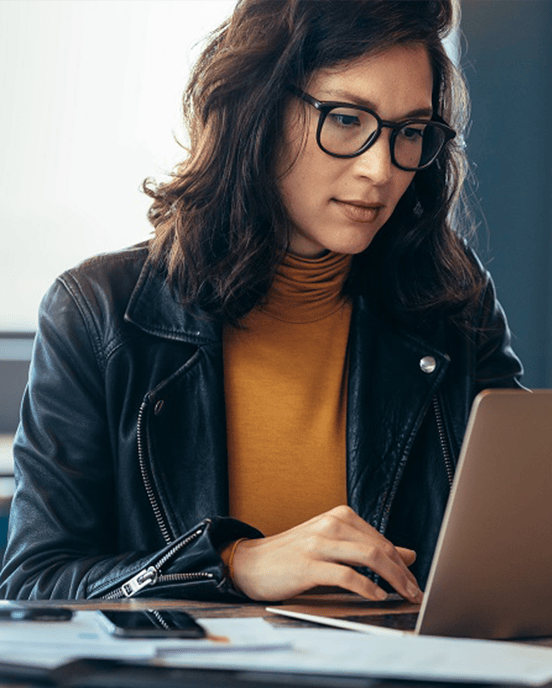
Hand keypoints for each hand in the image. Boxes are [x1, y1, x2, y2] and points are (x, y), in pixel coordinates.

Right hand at [231, 505, 422, 602]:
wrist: (252, 562)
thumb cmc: (294, 555)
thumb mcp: (333, 544)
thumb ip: (368, 547)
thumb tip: (408, 554)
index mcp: (339, 516)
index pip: (381, 539)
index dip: (402, 563)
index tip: (414, 582)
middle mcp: (331, 524)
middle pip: (379, 547)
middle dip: (402, 573)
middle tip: (415, 593)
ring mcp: (319, 542)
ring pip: (368, 557)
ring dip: (393, 579)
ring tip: (403, 595)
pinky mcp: (308, 564)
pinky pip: (346, 575)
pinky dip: (367, 587)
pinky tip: (377, 596)